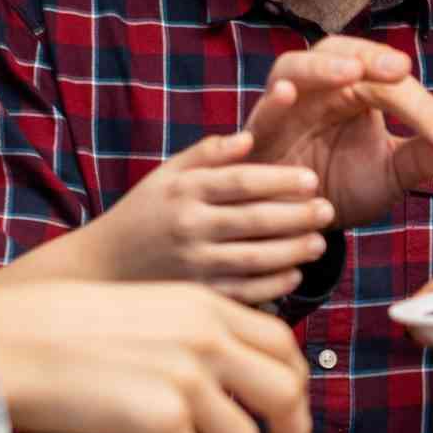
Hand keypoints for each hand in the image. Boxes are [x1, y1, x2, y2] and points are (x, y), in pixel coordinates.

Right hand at [0, 277, 311, 432]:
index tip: (285, 418)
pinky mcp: (161, 415)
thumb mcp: (143, 312)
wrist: (3, 343)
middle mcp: (206, 336)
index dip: (293, 387)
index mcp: (204, 306)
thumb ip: (192, 340)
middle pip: (285, 392)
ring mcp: (186, 375)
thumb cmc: (56, 332)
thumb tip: (227, 394)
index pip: (282, 345)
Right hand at [84, 131, 332, 301]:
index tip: (311, 179)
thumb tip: (249, 137)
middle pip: (255, 220)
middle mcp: (188, 227)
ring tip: (320, 241)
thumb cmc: (144, 213)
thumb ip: (208, 154)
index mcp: (184, 191)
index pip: (242, 182)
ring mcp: (192, 264)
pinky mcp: (197, 295)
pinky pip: (244, 292)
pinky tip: (295, 274)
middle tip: (328, 209)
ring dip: (293, 250)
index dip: (281, 180)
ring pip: (255, 258)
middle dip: (297, 215)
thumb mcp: (167, 174)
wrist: (104, 266)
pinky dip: (274, 285)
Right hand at [243, 37, 432, 228]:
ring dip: (321, 68)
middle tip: (400, 70)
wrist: (296, 222)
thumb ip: (424, 159)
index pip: (391, 84)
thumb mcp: (389, 175)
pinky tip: (284, 94)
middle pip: (340, 53)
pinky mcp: (256, 135)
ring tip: (350, 72)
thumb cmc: (339, 186)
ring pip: (294, 68)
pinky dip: (270, 103)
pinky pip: (259, 114)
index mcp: (355, 91)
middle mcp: (319, 89)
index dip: (423, 108)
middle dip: (370, 57)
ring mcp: (283, 108)